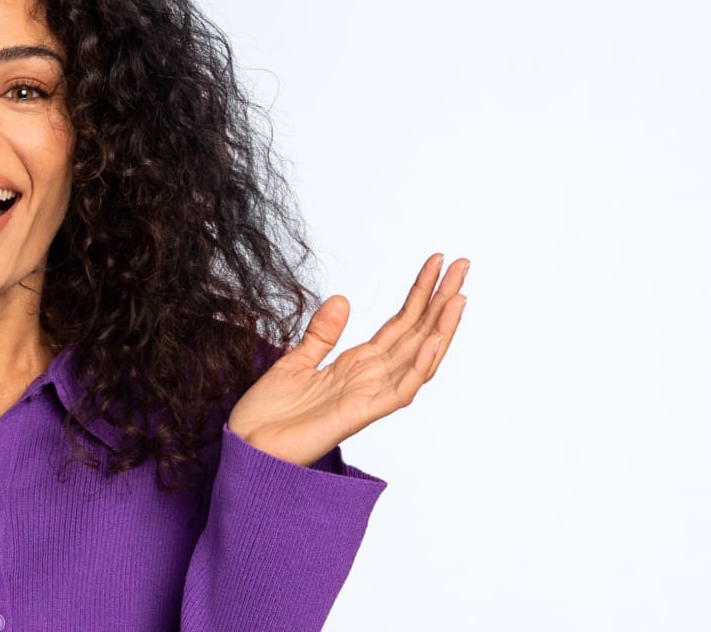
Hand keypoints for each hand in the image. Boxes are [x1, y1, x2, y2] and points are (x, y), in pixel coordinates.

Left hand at [227, 253, 468, 465]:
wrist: (248, 446)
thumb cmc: (269, 414)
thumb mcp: (294, 361)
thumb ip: (321, 334)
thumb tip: (342, 299)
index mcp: (357, 366)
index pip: (399, 324)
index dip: (419, 295)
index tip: (436, 263)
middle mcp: (370, 379)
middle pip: (416, 335)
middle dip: (440, 301)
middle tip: (463, 265)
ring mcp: (369, 397)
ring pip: (418, 360)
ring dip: (441, 330)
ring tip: (458, 298)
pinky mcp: (360, 415)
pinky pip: (400, 391)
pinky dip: (419, 367)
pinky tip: (434, 341)